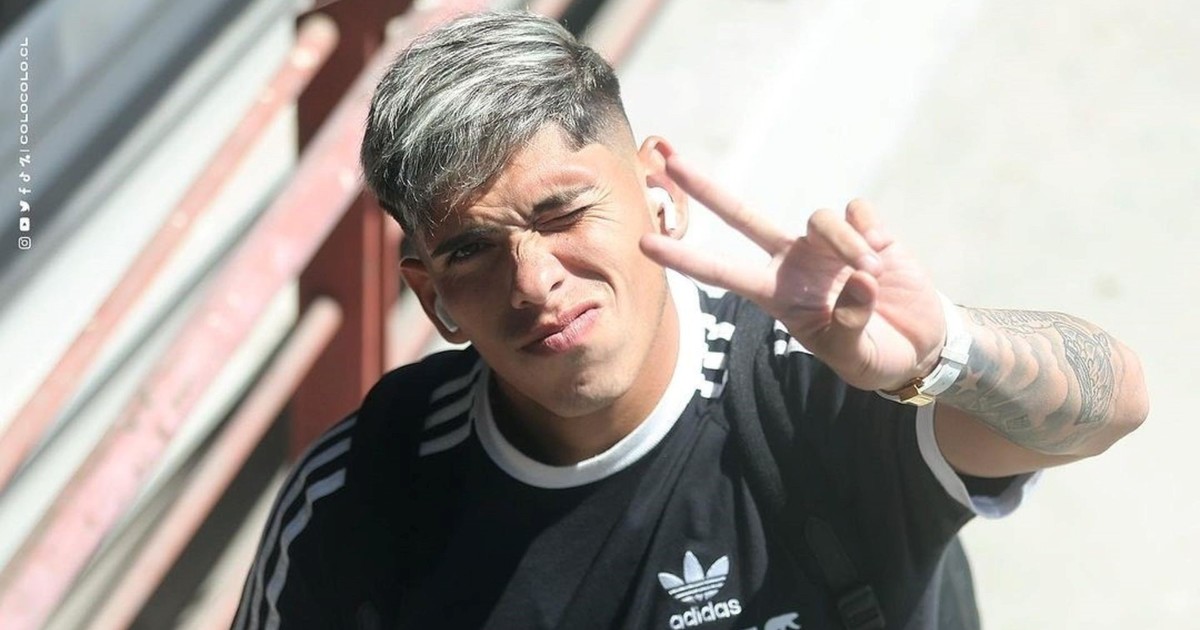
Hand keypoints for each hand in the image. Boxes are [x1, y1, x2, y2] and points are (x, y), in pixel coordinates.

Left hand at [639, 153, 945, 391]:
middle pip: (742, 216)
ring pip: (820, 217)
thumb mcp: (854, 357)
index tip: (645, 244)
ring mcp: (826, 244)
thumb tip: (856, 279)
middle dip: (706, 188)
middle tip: (668, 159)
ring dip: (846, 245)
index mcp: (778, 296)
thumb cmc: (873, 355)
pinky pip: (856, 212)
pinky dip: (871, 233)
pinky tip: (883, 257)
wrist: (919, 343)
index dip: (684, 259)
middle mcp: (794, 262)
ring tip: (870, 275)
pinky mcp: (865, 230)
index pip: (722, 274)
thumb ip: (848, 326)